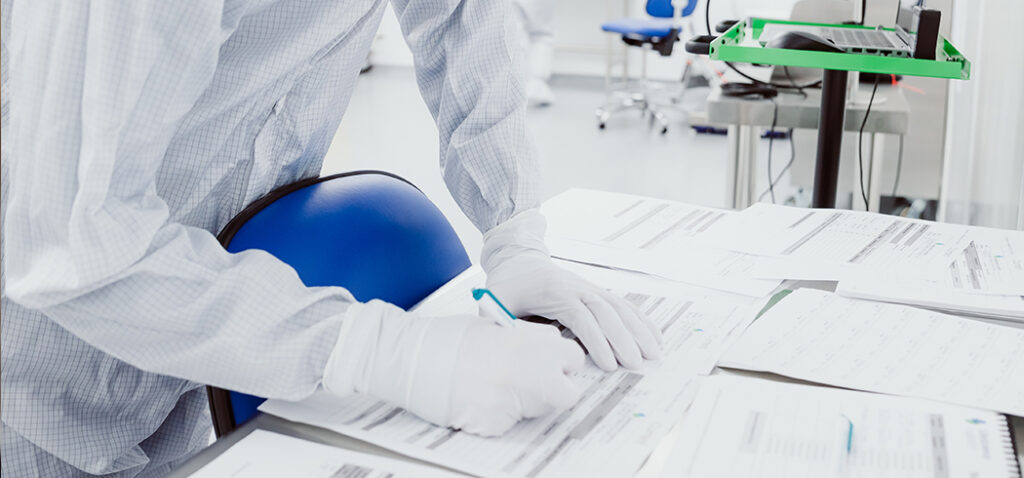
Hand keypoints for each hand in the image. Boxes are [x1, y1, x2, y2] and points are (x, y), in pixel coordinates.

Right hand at [322, 301, 583, 436]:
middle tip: (533, 384)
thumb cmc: (448, 337)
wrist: (411, 357)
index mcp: (534, 344)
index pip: (573, 359)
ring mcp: (515, 403)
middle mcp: (532, 374)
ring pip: (538, 412)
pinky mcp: (495, 425)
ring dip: (526, 403)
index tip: (552, 365)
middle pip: (568, 394)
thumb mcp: (495, 324)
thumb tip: (546, 344)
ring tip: (495, 386)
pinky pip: (507, 424)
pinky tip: (476, 399)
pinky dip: (496, 415)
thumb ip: (526, 336)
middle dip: (555, 390)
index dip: (562, 363)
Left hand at [481, 209, 662, 371]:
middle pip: (605, 311)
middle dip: (624, 339)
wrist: (517, 258)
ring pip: (619, 307)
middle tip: (636, 365)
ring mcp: (588, 287)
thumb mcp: (495, 302)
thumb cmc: (506, 285)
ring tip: (654, 354)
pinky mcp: (595, 290)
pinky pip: (622, 304)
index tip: (608, 364)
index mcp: (552, 291)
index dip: (596, 340)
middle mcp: (575, 287)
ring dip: (638, 330)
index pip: (580, 316)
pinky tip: (654, 335)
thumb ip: (502, 324)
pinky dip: (640, 319)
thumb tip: (516, 349)